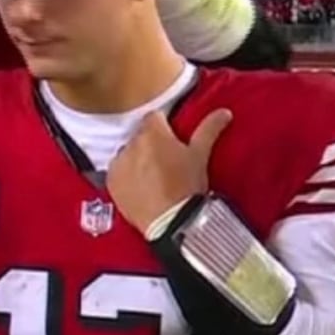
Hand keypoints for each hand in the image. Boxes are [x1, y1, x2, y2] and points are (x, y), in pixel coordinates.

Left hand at [106, 108, 231, 234]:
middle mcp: (131, 144)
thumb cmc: (186, 187)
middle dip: (150, 145)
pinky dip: (125, 177)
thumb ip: (209, 130)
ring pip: (127, 154)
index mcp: (153, 133)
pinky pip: (117, 173)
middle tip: (165, 162)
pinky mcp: (111, 182)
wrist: (170, 221)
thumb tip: (223, 113)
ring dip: (136, 160)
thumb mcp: (200, 156)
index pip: (154, 117)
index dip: (164, 128)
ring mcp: (119, 163)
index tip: (171, 140)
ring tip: (153, 178)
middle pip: (140, 136)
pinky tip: (140, 188)